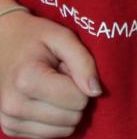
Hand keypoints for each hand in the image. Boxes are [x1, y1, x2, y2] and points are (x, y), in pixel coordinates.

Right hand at [0, 10, 100, 137]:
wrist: (2, 44)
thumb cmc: (35, 39)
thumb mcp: (63, 38)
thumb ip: (83, 62)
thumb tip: (96, 91)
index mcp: (26, 80)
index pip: (78, 100)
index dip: (82, 82)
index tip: (67, 67)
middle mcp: (13, 106)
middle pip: (72, 117)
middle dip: (74, 97)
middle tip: (60, 77)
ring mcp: (10, 120)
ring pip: (63, 130)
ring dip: (65, 109)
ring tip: (52, 87)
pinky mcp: (10, 129)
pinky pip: (50, 135)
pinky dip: (54, 119)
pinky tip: (44, 99)